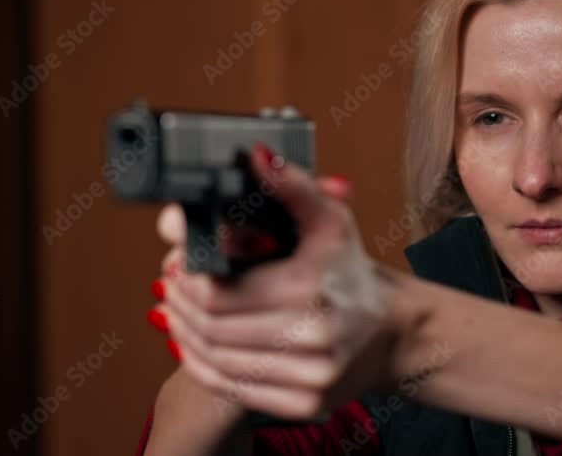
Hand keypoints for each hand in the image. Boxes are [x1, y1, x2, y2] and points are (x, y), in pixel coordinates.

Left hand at [148, 143, 396, 419]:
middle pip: (213, 329)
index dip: (186, 279)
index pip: (218, 294)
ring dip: (185, 336)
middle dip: (181, 304)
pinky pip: (235, 389)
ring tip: (175, 312)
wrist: (392, 330)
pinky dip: (205, 367)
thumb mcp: (327, 217)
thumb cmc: (350, 272)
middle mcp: (313, 339)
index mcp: (311, 289)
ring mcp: (311, 378)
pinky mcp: (306, 404)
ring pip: (218, 362)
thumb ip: (289, 185)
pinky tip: (195, 346)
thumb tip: (256, 156)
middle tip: (170, 284)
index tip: (176, 263)